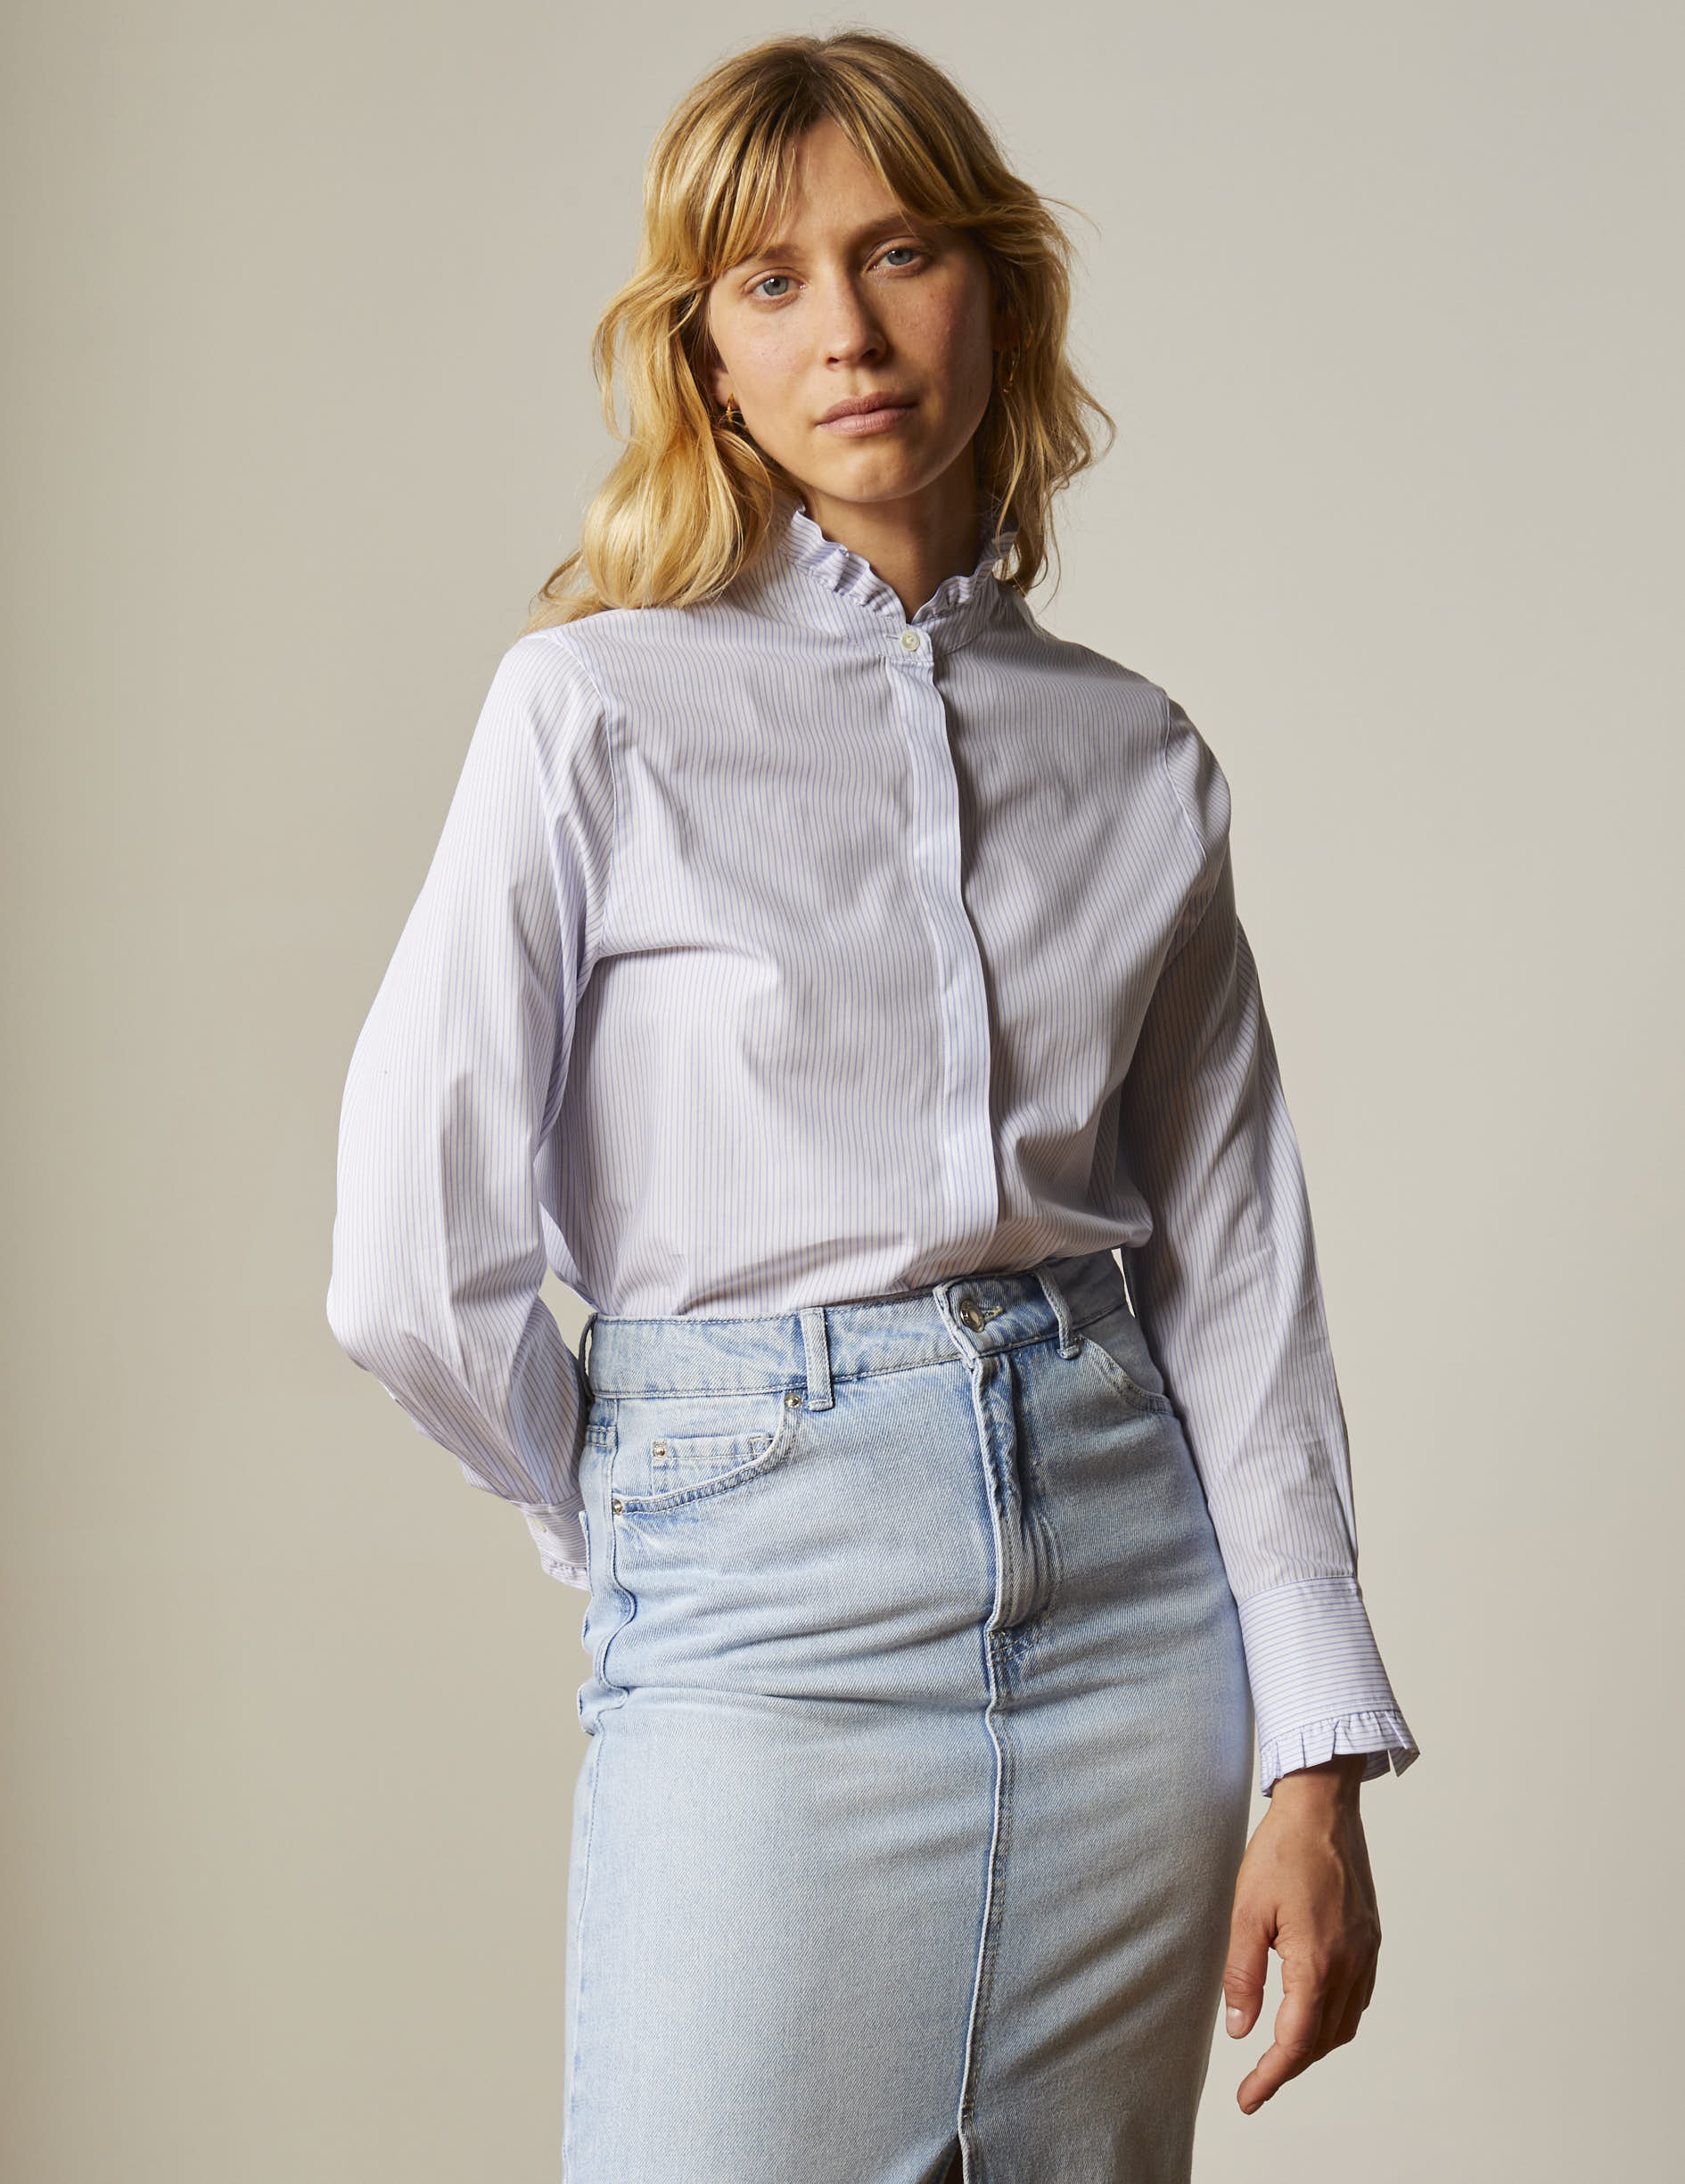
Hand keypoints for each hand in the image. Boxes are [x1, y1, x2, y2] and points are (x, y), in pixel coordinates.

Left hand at [1222, 1752, 1380, 2113]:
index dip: (1270, 2077)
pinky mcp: (1371, 1937)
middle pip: (1322, 2040)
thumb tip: (1240, 2030)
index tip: (1247, 2099)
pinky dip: (1334, 2019)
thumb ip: (1243, 1976)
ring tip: (1280, 2053)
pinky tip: (1312, 2013)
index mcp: (1316, 1961)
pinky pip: (1358, 1997)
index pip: (1295, 2041)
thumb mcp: (1246, 1912)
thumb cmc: (1280, 1851)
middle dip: (1290, 2067)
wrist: (1322, 1806)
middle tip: (1256, 2082)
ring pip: (1344, 2023)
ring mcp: (1366, 1951)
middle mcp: (1350, 1963)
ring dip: (1314, 2045)